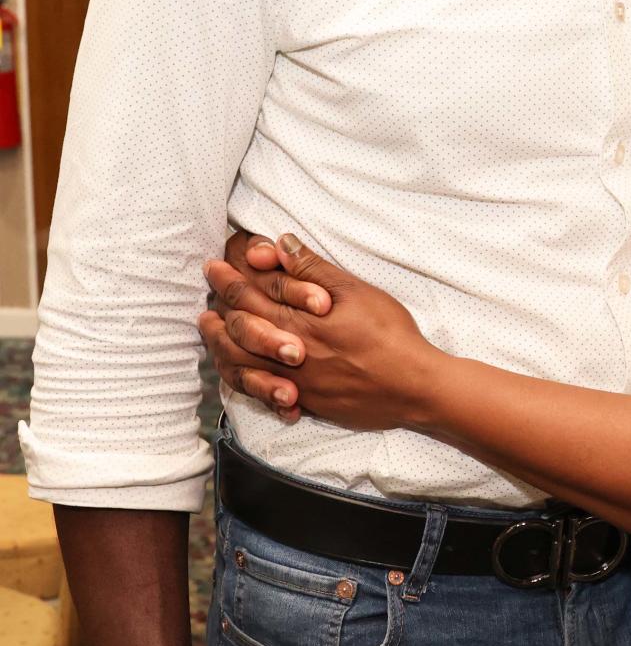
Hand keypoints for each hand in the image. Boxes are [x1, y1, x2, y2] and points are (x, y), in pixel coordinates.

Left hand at [198, 231, 431, 428]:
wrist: (412, 385)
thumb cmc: (390, 333)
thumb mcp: (355, 291)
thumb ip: (313, 269)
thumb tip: (280, 243)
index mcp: (299, 321)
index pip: (251, 296)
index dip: (229, 279)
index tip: (213, 265)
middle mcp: (289, 353)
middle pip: (240, 329)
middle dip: (219, 308)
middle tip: (205, 297)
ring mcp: (296, 381)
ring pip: (243, 364)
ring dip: (222, 345)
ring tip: (210, 331)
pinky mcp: (308, 402)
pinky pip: (264, 393)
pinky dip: (245, 379)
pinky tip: (241, 373)